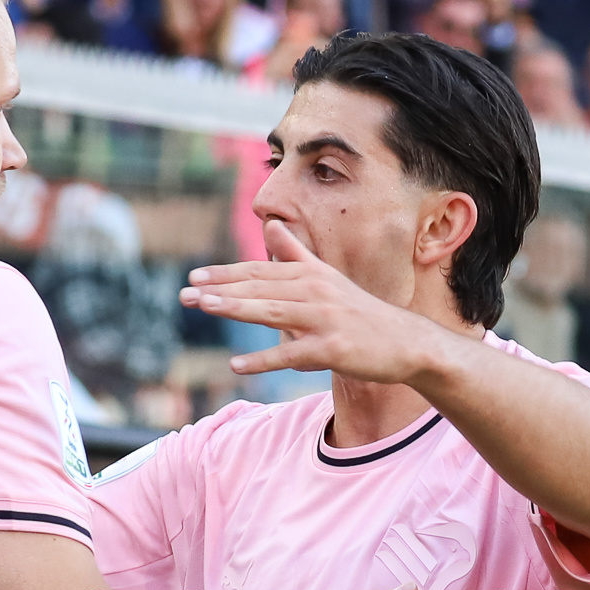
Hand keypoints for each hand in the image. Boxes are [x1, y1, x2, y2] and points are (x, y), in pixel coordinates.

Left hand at [180, 220, 443, 385]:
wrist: (406, 343)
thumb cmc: (361, 314)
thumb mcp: (328, 278)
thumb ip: (296, 254)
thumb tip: (270, 224)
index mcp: (311, 274)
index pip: (260, 271)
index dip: (225, 274)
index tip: (193, 277)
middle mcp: (316, 290)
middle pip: (260, 287)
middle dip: (220, 290)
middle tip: (184, 295)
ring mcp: (325, 319)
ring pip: (272, 311)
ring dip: (236, 309)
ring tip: (204, 308)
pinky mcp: (332, 348)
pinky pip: (291, 354)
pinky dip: (264, 359)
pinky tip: (237, 365)